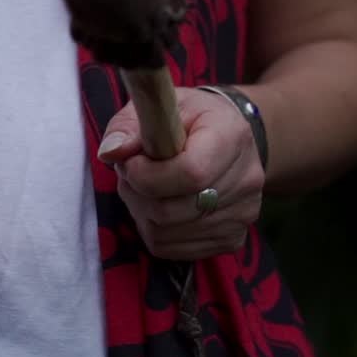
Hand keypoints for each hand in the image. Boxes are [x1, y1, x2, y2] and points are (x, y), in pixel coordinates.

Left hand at [97, 87, 264, 260]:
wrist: (229, 141)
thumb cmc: (189, 121)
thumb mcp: (158, 106)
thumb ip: (127, 126)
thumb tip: (110, 152)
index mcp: (231, 136)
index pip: (190, 174)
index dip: (147, 175)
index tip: (131, 162)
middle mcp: (247, 179)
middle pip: (172, 210)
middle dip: (137, 193)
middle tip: (133, 173)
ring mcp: (243, 214)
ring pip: (166, 233)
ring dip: (141, 212)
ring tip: (146, 188)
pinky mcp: (232, 239)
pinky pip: (173, 250)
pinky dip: (154, 231)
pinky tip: (158, 207)